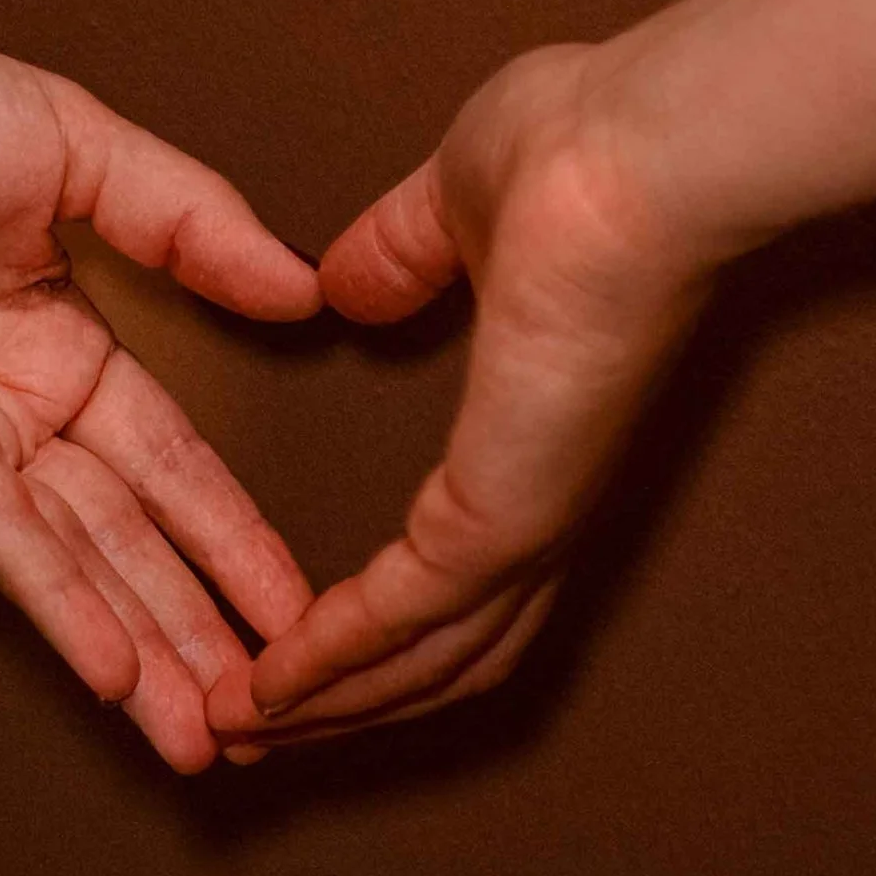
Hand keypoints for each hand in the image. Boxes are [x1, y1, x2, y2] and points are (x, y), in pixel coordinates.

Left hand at [0, 0, 322, 770]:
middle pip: (124, 535)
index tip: (297, 605)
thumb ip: (189, 219)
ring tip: (208, 734)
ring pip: (67, 558)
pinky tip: (114, 670)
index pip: (165, 456)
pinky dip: (55, 601)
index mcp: (50, 333)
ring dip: (139, 648)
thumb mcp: (73, 142)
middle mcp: (3, 403)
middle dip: (197, 625)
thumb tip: (302, 288)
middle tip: (271, 713)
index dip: (231, 531)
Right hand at [210, 42, 716, 746]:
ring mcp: (527, 520)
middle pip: (440, 654)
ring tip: (235, 724)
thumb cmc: (587, 148)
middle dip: (338, 701)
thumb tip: (349, 286)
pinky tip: (267, 686)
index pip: (459, 574)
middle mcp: (540, 504)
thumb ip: (400, 253)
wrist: (639, 153)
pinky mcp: (502, 518)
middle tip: (249, 726)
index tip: (294, 645)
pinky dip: (326, 662)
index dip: (376, 624)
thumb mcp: (454, 201)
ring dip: (320, 702)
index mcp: (538, 436)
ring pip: (417, 660)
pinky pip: (399, 617)